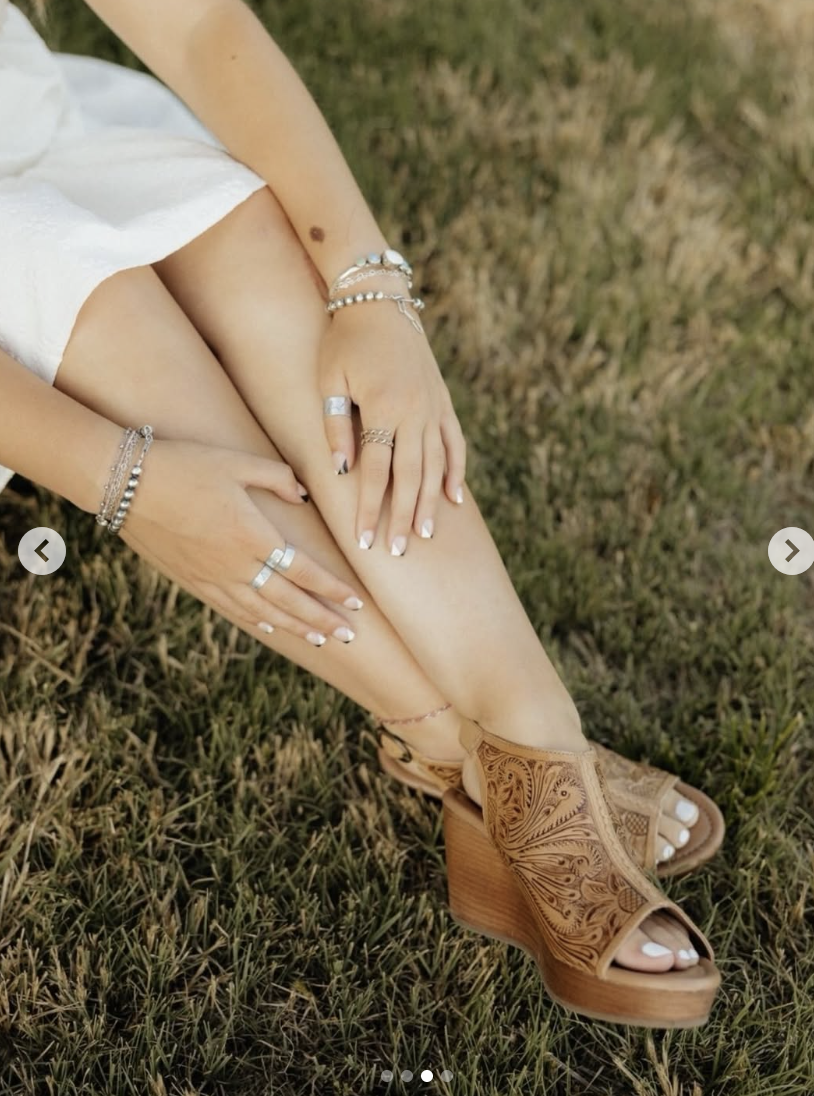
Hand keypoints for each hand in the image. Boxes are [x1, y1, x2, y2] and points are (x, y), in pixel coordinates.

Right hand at [117, 439, 364, 644]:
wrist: (125, 483)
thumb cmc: (185, 464)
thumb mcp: (238, 461)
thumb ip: (277, 477)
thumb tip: (302, 494)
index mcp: (253, 535)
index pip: (304, 572)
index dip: (332, 590)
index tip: (356, 603)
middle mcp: (236, 565)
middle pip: (289, 602)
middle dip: (323, 620)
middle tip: (350, 636)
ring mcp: (212, 578)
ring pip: (263, 613)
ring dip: (296, 628)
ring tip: (322, 640)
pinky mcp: (192, 581)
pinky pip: (232, 610)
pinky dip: (257, 623)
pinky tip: (272, 629)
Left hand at [317, 302, 466, 554]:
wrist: (379, 300)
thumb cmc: (344, 341)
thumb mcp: (329, 379)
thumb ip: (335, 425)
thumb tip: (341, 471)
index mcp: (383, 406)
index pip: (376, 470)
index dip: (369, 507)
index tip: (364, 540)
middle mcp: (415, 411)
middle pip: (411, 475)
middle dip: (404, 516)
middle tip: (400, 550)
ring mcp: (434, 407)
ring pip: (436, 465)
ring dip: (431, 503)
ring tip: (426, 535)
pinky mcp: (443, 402)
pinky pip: (454, 444)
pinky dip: (455, 472)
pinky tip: (454, 500)